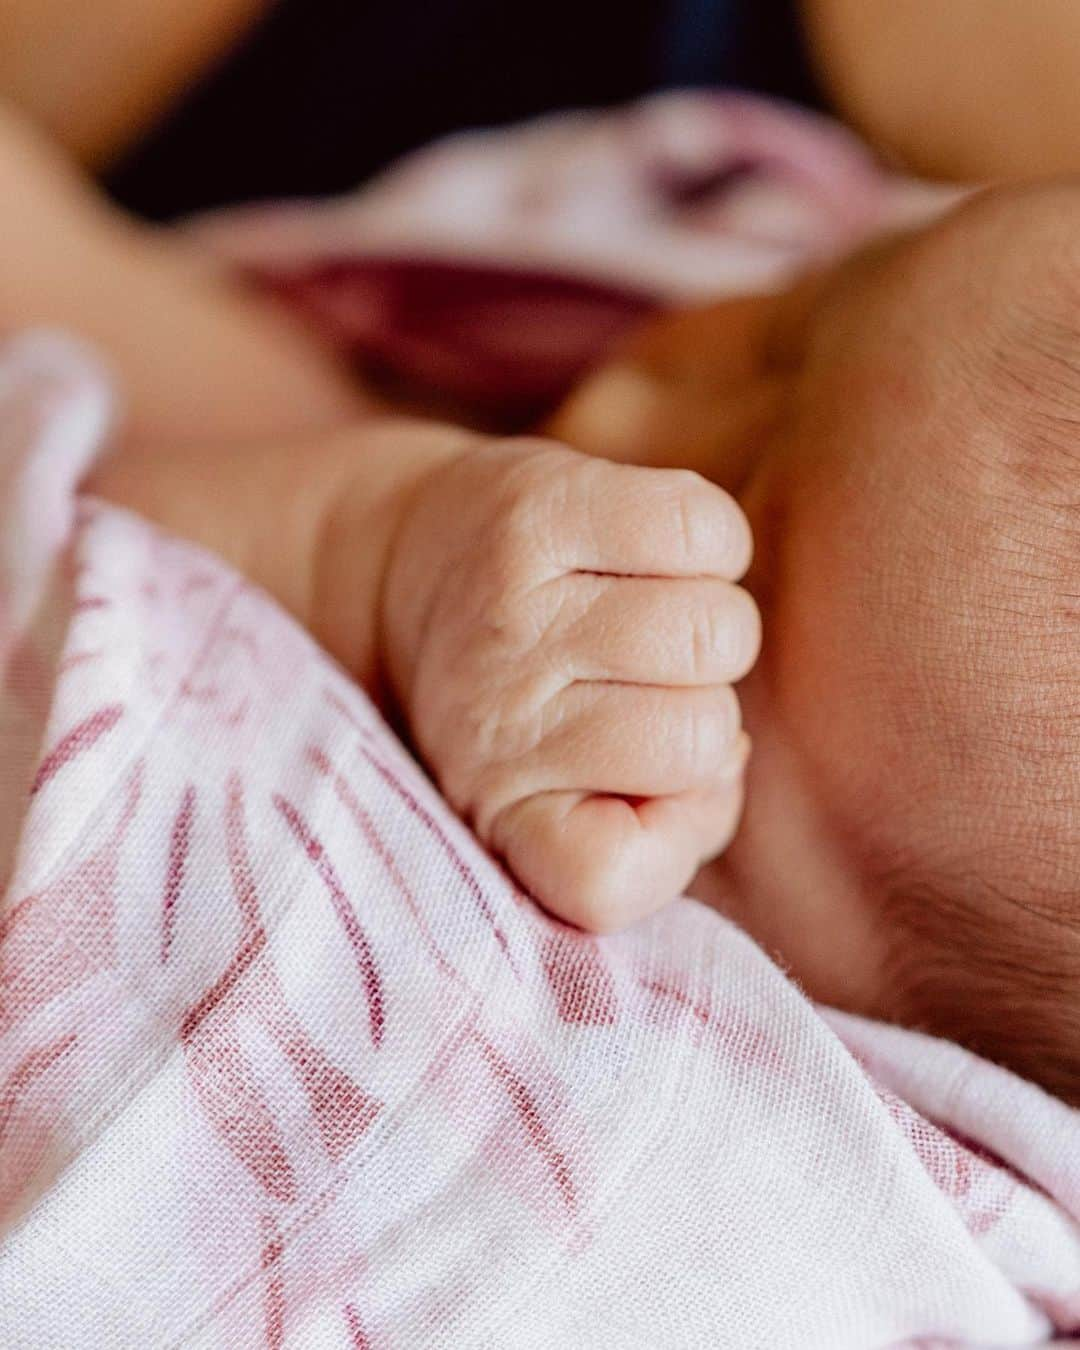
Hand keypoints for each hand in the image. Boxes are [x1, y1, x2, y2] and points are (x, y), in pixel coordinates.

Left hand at [382, 437, 759, 930]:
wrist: (412, 568)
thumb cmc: (538, 702)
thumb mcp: (580, 803)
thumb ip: (674, 829)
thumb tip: (726, 756)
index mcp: (503, 813)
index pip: (608, 877)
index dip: (661, 840)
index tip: (631, 794)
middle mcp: (497, 719)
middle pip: (702, 738)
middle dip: (704, 706)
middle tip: (645, 684)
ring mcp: (515, 610)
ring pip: (717, 634)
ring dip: (711, 625)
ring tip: (652, 615)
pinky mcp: (541, 506)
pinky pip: (707, 533)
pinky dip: (710, 544)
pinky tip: (659, 555)